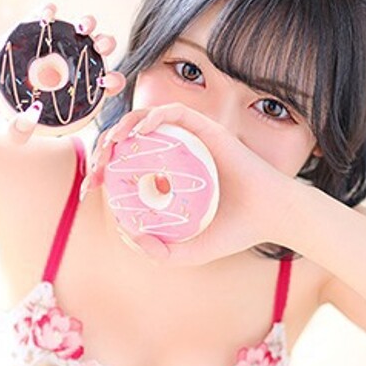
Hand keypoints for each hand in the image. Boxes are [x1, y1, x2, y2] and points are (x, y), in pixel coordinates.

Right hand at [0, 4, 125, 144]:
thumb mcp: (5, 134)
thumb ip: (19, 131)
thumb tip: (32, 116)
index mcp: (64, 100)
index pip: (96, 91)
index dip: (110, 83)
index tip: (114, 81)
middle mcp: (58, 75)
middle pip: (90, 58)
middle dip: (103, 49)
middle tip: (105, 45)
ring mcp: (42, 54)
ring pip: (71, 36)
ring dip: (84, 27)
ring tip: (85, 26)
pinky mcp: (23, 36)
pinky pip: (40, 20)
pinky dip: (47, 13)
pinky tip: (51, 12)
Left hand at [86, 103, 297, 265]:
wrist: (271, 217)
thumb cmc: (235, 232)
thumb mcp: (190, 252)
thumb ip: (161, 252)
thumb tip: (127, 236)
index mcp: (171, 178)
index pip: (129, 166)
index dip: (105, 170)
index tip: (93, 187)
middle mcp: (178, 154)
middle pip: (131, 141)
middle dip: (106, 149)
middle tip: (97, 170)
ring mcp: (192, 140)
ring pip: (148, 120)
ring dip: (122, 127)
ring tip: (111, 148)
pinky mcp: (208, 129)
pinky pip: (176, 114)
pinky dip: (153, 118)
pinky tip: (138, 135)